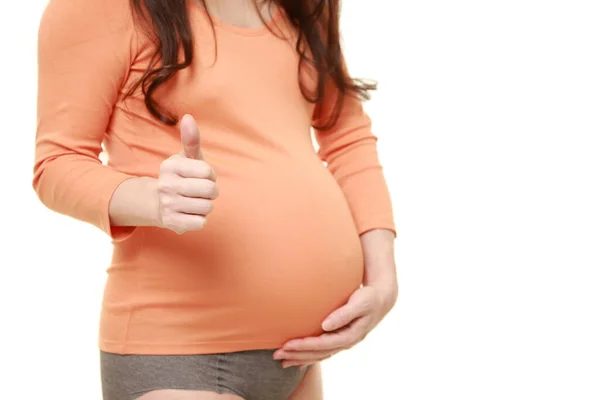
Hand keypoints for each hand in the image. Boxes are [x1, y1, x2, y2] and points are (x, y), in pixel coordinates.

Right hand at [156, 114, 217, 233]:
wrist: (159, 204)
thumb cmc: (182, 177)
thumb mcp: (187, 158)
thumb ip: (191, 140)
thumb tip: (188, 117)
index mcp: (170, 166)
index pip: (208, 171)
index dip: (210, 175)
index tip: (201, 176)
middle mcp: (166, 185)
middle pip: (210, 190)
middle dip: (211, 191)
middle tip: (200, 191)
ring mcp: (168, 205)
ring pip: (207, 207)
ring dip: (206, 205)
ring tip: (194, 202)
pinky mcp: (172, 223)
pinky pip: (201, 222)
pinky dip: (200, 219)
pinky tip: (189, 214)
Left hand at [274, 284, 396, 367]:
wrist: (381, 300)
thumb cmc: (370, 298)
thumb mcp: (360, 303)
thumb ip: (344, 314)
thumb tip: (326, 325)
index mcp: (351, 335)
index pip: (323, 344)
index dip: (305, 346)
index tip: (287, 344)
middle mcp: (346, 342)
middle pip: (318, 353)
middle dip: (297, 355)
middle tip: (277, 355)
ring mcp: (343, 342)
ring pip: (319, 355)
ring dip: (300, 358)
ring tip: (281, 360)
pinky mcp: (340, 339)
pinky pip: (322, 351)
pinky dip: (309, 356)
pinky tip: (296, 359)